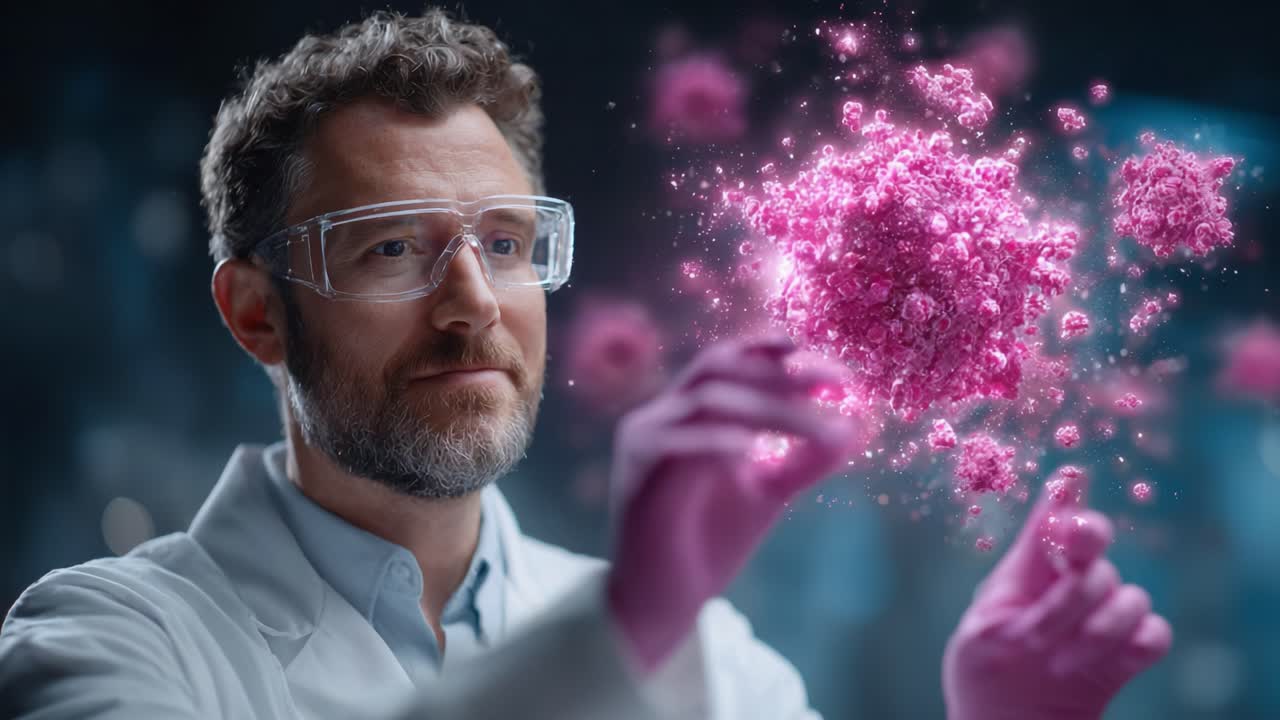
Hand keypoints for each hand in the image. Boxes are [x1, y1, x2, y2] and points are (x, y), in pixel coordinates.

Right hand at [605, 335, 858, 672]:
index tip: (837, 368)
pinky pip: (672, 443)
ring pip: (708, 400)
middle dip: (781, 370)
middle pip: (720, 366)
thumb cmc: (709, 542)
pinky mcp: (635, 475)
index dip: (778, 352)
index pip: (731, 360)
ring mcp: (645, 441)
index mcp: (690, 413)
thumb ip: (804, 462)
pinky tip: (753, 448)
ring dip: (771, 408)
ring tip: (821, 428)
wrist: (664, 603)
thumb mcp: (768, 494)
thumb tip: (855, 429)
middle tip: (836, 381)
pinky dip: (714, 439)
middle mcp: (663, 415)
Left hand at [943, 471, 1172, 719]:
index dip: (1065, 498)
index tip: (1070, 475)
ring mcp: (1101, 620)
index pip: (1051, 525)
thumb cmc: (984, 675)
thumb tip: (1052, 511)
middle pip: (1096, 553)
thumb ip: (1022, 576)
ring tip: (1058, 660)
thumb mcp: (984, 628)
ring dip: (1095, 627)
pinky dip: (1135, 643)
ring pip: (1128, 595)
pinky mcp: (1126, 656)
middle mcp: (1070, 587)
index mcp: (1027, 573)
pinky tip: (1105, 662)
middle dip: (1077, 581)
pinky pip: (1155, 633)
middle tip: (1055, 606)